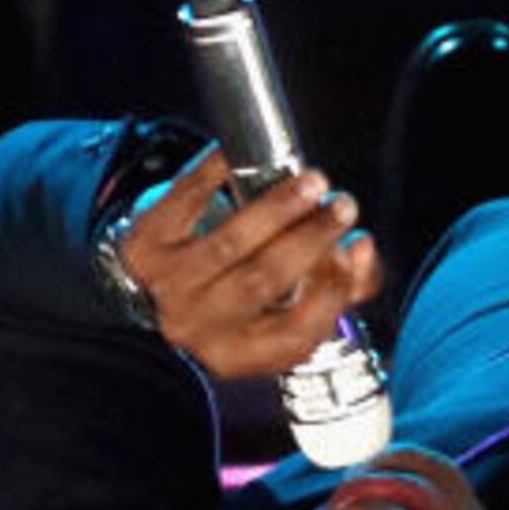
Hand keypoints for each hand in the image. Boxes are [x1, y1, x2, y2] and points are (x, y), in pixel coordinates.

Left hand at [109, 143, 381, 380]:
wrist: (149, 293)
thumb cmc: (233, 299)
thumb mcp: (280, 310)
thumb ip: (337, 288)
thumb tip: (364, 251)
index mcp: (239, 353)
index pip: (295, 333)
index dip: (331, 291)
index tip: (355, 249)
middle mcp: (199, 327)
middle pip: (263, 281)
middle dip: (311, 238)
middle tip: (343, 206)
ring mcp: (168, 288)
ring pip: (230, 243)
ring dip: (277, 207)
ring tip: (312, 182)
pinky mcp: (144, 247)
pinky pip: (187, 202)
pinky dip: (217, 174)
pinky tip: (242, 156)